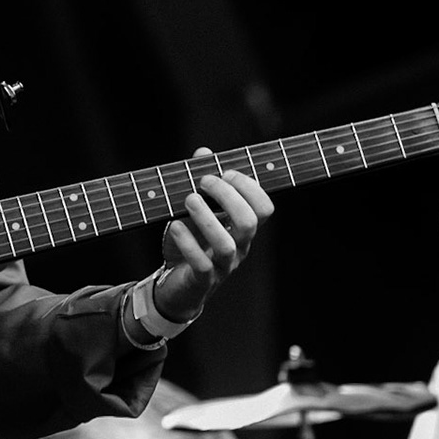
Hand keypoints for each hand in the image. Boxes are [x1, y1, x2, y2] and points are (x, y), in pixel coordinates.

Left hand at [152, 148, 272, 321]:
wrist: (175, 286)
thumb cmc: (190, 244)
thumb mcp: (195, 210)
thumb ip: (202, 183)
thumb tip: (204, 152)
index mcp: (242, 228)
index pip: (263, 207)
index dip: (249, 186)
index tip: (225, 172)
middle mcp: (239, 247)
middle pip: (249, 222)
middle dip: (228, 196)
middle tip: (204, 182)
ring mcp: (222, 266)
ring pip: (227, 245)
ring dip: (207, 218)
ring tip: (188, 200)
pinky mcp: (202, 280)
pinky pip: (202, 265)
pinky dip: (188, 243)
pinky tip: (174, 226)